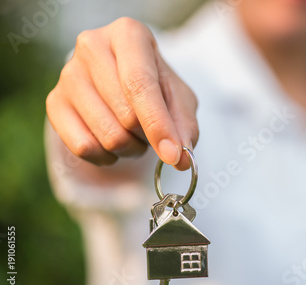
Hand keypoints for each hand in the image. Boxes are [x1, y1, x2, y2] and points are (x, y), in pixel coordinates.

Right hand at [46, 17, 198, 169]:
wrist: (122, 81)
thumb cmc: (156, 86)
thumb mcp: (179, 98)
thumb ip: (184, 126)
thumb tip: (182, 160)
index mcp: (128, 34)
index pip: (140, 84)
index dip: (158, 124)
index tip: (173, 155)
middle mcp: (92, 47)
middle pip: (126, 115)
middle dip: (148, 137)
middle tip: (152, 131)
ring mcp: (68, 74)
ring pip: (108, 136)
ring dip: (131, 148)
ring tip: (134, 134)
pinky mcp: (54, 102)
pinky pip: (83, 147)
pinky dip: (107, 157)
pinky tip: (113, 145)